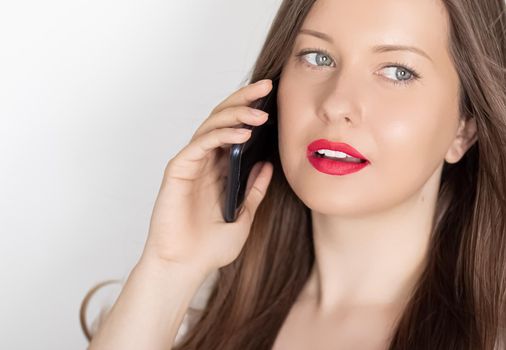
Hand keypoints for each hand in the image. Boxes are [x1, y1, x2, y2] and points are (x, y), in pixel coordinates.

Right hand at [141, 79, 273, 273]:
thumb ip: (254, 189)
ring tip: (260, 113)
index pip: (235, 129)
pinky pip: (200, 144)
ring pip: (211, 125)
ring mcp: (190, 164)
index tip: (274, 98)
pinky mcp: (178, 170)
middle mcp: (204, 161)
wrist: (185, 267)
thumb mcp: (245, 216)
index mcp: (219, 169)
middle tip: (267, 86)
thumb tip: (267, 165)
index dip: (251, 111)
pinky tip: (242, 134)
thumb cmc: (209, 247)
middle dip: (245, 100)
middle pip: (223, 119)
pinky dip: (220, 135)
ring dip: (236, 115)